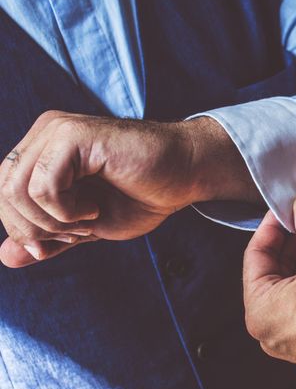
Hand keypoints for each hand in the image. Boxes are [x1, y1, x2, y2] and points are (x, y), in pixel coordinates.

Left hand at [0, 111, 258, 266]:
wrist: (185, 176)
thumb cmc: (143, 195)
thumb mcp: (87, 226)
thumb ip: (48, 237)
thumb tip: (5, 257)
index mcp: (43, 150)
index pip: (2, 192)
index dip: (20, 227)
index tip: (59, 242)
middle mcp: (45, 133)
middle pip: (2, 191)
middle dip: (34, 228)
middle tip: (78, 231)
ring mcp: (58, 131)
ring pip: (17, 191)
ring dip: (53, 221)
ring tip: (88, 219)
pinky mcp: (75, 136)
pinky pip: (43, 187)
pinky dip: (66, 211)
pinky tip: (94, 208)